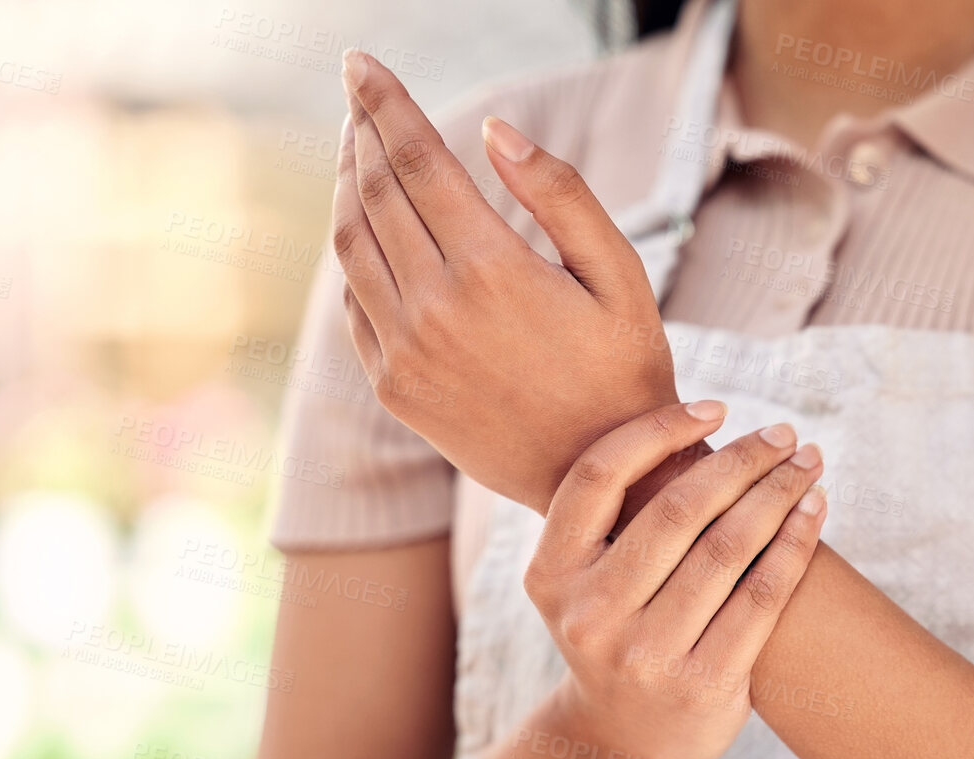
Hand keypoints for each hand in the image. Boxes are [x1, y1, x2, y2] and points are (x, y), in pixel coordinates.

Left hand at [334, 50, 678, 513]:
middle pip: (375, 192)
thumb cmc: (626, 371)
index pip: (417, 160)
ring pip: (352, 245)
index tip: (361, 61)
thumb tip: (493, 131)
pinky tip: (369, 228)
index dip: (385, 102)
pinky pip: (356, 303)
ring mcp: (406, 353)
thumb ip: (561, 195)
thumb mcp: (620, 277)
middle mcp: (436, 309)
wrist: (602, 483)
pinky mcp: (394, 388)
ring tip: (358, 149)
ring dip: (348, 187)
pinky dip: (354, 253)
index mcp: (493, 270)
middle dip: (363, 130)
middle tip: (359, 91)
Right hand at [524, 401, 827, 758]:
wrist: (621, 744)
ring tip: (808, 463)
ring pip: (727, 549)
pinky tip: (815, 511)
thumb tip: (693, 421)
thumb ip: (614, 518)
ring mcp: (646, 656)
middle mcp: (590, 615)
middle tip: (784, 433)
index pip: (599, 476)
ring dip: (778, 493)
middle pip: (676, 510)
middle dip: (740, 461)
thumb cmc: (615, 633)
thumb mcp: (583, 583)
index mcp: (551, 575)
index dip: (659, 431)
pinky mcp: (703, 686)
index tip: (716, 408)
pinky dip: (796, 544)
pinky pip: (762, 596)